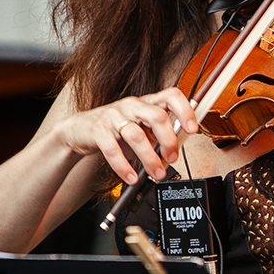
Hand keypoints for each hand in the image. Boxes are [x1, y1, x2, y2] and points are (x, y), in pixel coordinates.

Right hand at [53, 87, 198, 184]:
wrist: (80, 129)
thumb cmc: (116, 129)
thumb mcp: (141, 129)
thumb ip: (158, 136)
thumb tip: (175, 150)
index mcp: (147, 102)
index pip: (171, 96)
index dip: (185, 110)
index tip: (193, 128)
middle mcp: (132, 105)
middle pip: (157, 116)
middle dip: (169, 140)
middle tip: (172, 158)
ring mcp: (114, 115)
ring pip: (137, 136)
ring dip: (149, 159)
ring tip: (155, 173)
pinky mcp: (98, 129)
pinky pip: (112, 150)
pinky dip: (124, 167)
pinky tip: (131, 177)